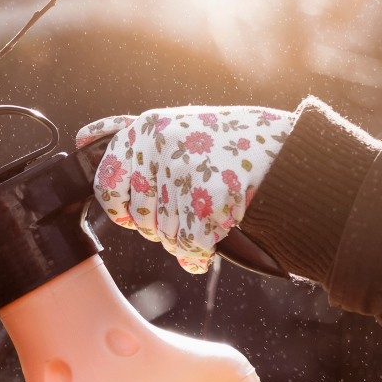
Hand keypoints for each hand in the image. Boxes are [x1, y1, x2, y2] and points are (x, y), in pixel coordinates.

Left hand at [76, 107, 293, 272]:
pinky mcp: (209, 202)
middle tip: (191, 204)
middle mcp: (159, 147)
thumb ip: (132, 136)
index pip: (106, 184)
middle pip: (137, 217)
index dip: (123, 205)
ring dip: (185, 238)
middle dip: (161, 223)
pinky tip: (215, 238)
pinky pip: (188, 248)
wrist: (299, 157)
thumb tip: (82, 141)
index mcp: (146, 128)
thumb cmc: (232, 146)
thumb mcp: (178, 126)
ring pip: (164, 236)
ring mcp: (184, 173)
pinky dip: (200, 254)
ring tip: (211, 212)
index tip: (145, 203)